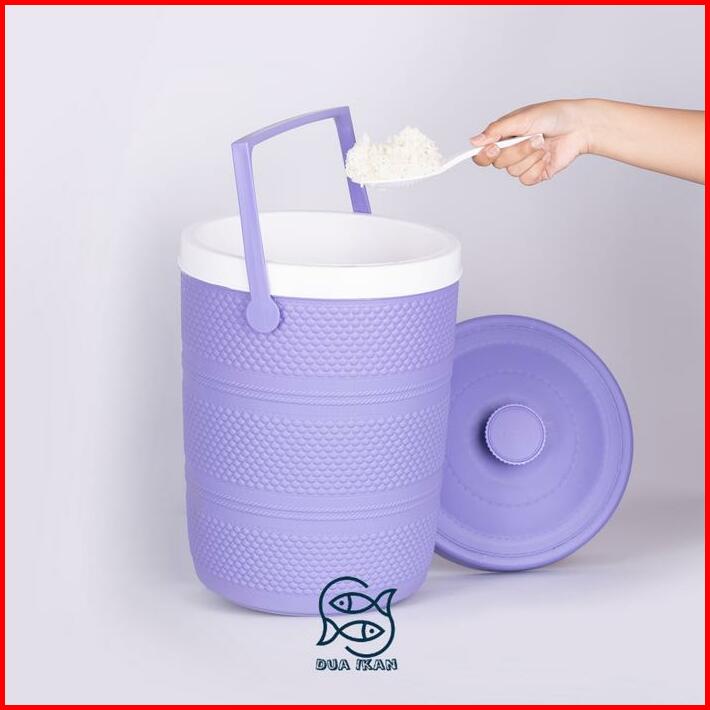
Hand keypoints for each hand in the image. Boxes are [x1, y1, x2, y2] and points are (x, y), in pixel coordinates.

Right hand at [471, 99, 593, 185]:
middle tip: (534, 137)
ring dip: (530, 156)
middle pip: (498, 164)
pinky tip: (547, 155)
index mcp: (503, 137)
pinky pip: (527, 179)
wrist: (579, 126)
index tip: (494, 148)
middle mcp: (510, 151)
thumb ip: (496, 130)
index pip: (482, 155)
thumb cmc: (553, 115)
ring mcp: (523, 164)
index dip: (485, 156)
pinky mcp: (535, 174)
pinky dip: (538, 167)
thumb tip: (474, 141)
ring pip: (513, 172)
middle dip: (517, 150)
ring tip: (544, 143)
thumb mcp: (522, 118)